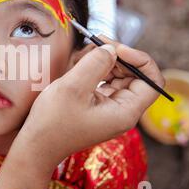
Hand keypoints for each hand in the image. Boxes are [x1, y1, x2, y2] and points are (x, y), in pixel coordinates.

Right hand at [0, 38, 164, 188]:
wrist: (36, 146)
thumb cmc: (52, 123)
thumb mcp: (73, 87)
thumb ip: (96, 64)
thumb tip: (111, 49)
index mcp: (125, 112)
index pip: (152, 81)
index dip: (140, 59)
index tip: (116, 49)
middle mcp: (122, 111)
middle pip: (135, 75)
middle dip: (119, 56)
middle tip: (97, 42)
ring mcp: (110, 109)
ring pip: (119, 76)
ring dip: (105, 61)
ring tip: (85, 54)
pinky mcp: (97, 106)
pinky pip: (105, 82)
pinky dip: (96, 70)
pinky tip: (81, 65)